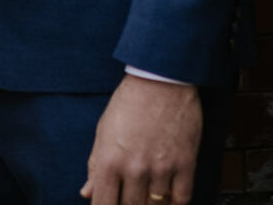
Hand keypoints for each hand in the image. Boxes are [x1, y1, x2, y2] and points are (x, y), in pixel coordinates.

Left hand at [80, 74, 202, 204]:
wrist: (161, 80)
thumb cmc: (129, 102)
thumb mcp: (103, 131)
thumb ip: (94, 166)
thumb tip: (87, 193)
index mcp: (108, 160)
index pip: (103, 204)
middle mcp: (134, 168)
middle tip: (131, 199)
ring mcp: (161, 167)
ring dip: (152, 204)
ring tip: (148, 195)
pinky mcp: (185, 163)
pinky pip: (181, 198)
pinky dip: (175, 202)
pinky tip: (168, 197)